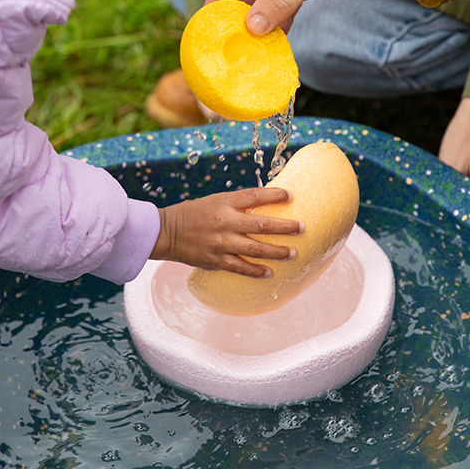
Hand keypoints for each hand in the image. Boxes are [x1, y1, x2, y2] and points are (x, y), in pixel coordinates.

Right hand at [151, 188, 302, 276]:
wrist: (167, 232)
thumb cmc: (195, 213)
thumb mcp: (216, 201)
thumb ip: (238, 205)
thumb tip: (266, 208)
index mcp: (224, 203)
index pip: (254, 196)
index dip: (274, 195)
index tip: (291, 195)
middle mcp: (224, 221)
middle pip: (260, 225)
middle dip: (284, 227)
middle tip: (301, 227)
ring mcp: (221, 242)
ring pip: (254, 249)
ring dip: (276, 252)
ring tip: (293, 253)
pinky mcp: (215, 260)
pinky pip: (240, 268)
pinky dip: (256, 271)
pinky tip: (270, 273)